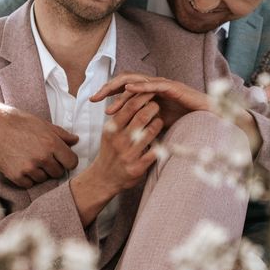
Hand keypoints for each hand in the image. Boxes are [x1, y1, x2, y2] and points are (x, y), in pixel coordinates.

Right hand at [0, 102, 77, 187]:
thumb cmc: (15, 121)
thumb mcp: (41, 123)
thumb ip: (60, 134)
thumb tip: (75, 140)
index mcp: (51, 143)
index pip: (72, 162)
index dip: (68, 160)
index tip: (62, 158)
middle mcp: (42, 157)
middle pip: (58, 172)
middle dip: (53, 166)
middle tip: (43, 157)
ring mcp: (28, 168)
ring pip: (43, 179)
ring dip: (39, 172)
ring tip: (29, 158)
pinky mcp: (15, 175)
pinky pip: (29, 184)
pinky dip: (27, 177)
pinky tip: (21, 165)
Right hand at [69, 93, 162, 225]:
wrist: (104, 178)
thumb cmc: (110, 151)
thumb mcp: (109, 132)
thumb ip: (120, 117)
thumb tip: (133, 97)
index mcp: (111, 129)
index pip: (129, 106)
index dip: (142, 97)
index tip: (150, 92)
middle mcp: (119, 141)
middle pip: (141, 116)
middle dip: (153, 107)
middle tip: (157, 105)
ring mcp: (128, 155)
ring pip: (151, 132)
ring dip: (158, 123)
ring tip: (159, 121)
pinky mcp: (137, 168)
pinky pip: (155, 153)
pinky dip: (162, 144)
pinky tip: (165, 139)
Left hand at [94, 74, 260, 155]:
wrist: (209, 121)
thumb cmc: (186, 124)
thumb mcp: (159, 126)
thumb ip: (145, 125)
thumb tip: (129, 135)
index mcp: (149, 95)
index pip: (125, 91)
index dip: (109, 95)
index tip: (93, 103)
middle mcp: (154, 87)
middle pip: (126, 82)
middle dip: (108, 88)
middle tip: (93, 97)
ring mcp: (164, 85)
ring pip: (137, 82)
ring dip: (121, 88)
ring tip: (106, 95)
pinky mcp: (173, 87)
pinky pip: (154, 84)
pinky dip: (141, 85)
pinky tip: (129, 89)